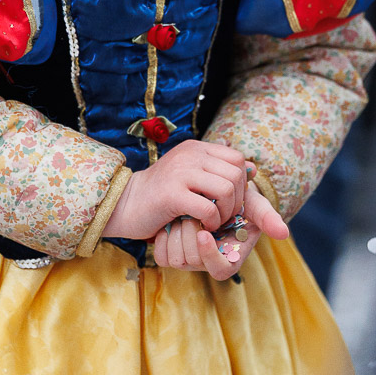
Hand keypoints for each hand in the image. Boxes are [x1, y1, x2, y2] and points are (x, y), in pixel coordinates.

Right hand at [103, 140, 248, 241]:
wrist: (124, 204)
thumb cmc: (161, 195)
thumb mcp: (190, 175)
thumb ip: (217, 170)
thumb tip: (251, 168)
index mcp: (196, 149)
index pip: (237, 159)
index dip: (242, 183)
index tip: (231, 201)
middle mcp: (190, 155)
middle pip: (236, 175)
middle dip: (238, 201)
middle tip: (225, 216)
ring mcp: (180, 172)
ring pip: (226, 190)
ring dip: (226, 212)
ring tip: (214, 221)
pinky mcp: (172, 194)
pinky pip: (208, 207)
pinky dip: (212, 221)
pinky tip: (202, 225)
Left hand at [152, 181, 288, 279]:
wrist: (206, 193)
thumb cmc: (234, 201)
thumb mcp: (251, 204)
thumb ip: (266, 217)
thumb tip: (284, 233)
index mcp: (230, 257)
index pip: (220, 270)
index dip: (210, 256)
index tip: (203, 234)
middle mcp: (209, 263)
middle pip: (194, 260)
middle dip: (191, 231)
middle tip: (191, 210)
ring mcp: (188, 261)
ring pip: (176, 257)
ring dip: (177, 229)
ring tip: (183, 211)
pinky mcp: (171, 256)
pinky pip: (162, 254)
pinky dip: (163, 234)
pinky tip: (170, 219)